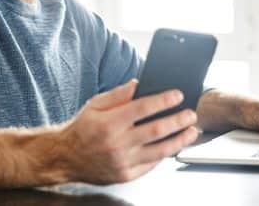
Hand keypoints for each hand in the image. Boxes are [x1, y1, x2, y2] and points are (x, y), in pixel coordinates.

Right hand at [57, 79, 198, 183]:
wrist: (66, 158)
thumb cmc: (83, 129)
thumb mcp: (95, 105)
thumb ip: (118, 94)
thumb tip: (139, 83)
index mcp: (108, 123)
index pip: (142, 108)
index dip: (163, 100)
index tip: (178, 95)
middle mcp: (116, 144)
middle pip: (156, 131)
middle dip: (178, 121)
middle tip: (191, 114)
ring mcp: (122, 162)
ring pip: (159, 151)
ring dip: (180, 140)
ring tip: (192, 130)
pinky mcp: (126, 175)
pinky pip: (151, 164)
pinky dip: (165, 154)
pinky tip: (175, 144)